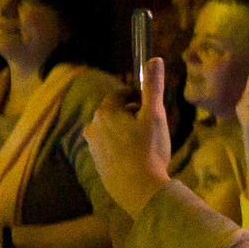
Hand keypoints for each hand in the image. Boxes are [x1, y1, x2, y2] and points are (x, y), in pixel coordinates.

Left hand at [82, 56, 173, 216]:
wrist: (139, 189)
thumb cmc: (149, 149)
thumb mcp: (155, 115)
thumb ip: (153, 86)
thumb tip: (155, 58)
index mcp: (106, 112)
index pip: (121, 95)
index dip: (139, 99)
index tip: (152, 110)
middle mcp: (93, 127)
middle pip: (115, 113)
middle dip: (132, 117)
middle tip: (152, 129)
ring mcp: (93, 147)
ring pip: (112, 132)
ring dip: (126, 134)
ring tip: (145, 147)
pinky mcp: (96, 164)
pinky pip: (110, 149)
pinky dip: (121, 150)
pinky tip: (137, 160)